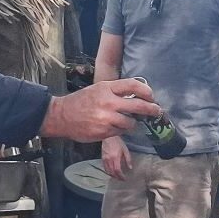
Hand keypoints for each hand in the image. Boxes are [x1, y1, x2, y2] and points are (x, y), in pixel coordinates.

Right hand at [42, 78, 159, 142]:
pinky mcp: (104, 132)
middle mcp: (108, 102)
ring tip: (127, 122)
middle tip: (156, 111)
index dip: (146, 91)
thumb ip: (116, 91)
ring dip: (132, 123)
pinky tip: (113, 127)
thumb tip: (138, 96)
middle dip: (152, 109)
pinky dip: (120, 130)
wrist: (61, 116)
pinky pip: (120, 132)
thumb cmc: (81, 101)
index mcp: (107, 88)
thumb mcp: (98, 89)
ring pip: (131, 123)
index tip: (151, 96)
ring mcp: (107, 118)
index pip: (133, 85)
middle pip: (139, 106)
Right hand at [101, 136, 131, 179]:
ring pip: (108, 171)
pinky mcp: (102, 158)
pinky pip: (104, 168)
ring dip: (112, 175)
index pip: (117, 170)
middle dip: (117, 177)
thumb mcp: (125, 150)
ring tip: (117, 177)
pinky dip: (108, 172)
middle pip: (112, 172)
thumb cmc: (118, 143)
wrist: (109, 137)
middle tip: (121, 179)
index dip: (121, 176)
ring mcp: (105, 159)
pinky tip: (111, 172)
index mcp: (115, 157)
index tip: (124, 178)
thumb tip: (130, 168)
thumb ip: (128, 159)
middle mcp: (109, 159)